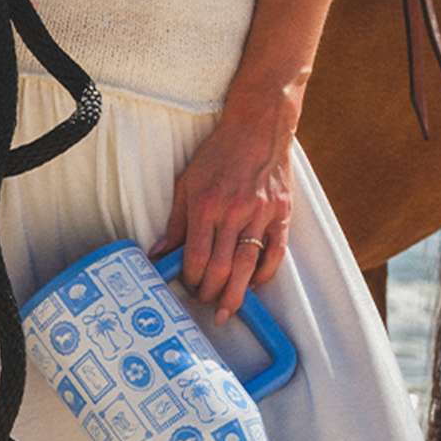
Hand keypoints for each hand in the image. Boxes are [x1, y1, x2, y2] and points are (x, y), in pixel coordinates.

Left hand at [149, 87, 296, 323]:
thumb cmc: (218, 155)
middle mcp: (233, 212)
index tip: (187, 286)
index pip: (195, 256)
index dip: (190, 278)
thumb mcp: (187, 182)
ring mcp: (260, 215)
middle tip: (205, 303)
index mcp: (206, 205)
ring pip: (247, 266)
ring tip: (227, 311)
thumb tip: (159, 253)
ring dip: (236, 294)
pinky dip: (265, 274)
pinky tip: (255, 285)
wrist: (257, 129)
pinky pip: (275, 253)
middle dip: (210, 292)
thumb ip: (176, 221)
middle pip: (221, 267)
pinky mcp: (281, 214)